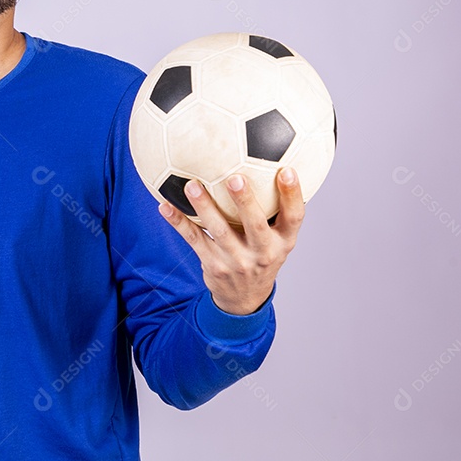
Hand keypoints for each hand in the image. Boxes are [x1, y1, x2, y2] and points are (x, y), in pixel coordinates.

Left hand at [158, 168, 303, 314]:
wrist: (245, 299)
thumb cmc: (262, 255)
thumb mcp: (279, 238)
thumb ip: (278, 208)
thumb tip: (276, 162)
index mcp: (283, 241)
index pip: (295, 217)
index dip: (293, 194)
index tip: (287, 170)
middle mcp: (264, 252)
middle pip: (256, 225)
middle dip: (245, 202)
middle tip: (234, 177)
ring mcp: (237, 261)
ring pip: (219, 231)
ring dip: (204, 207)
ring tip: (192, 185)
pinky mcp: (214, 265)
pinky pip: (194, 240)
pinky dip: (178, 222)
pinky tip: (165, 206)